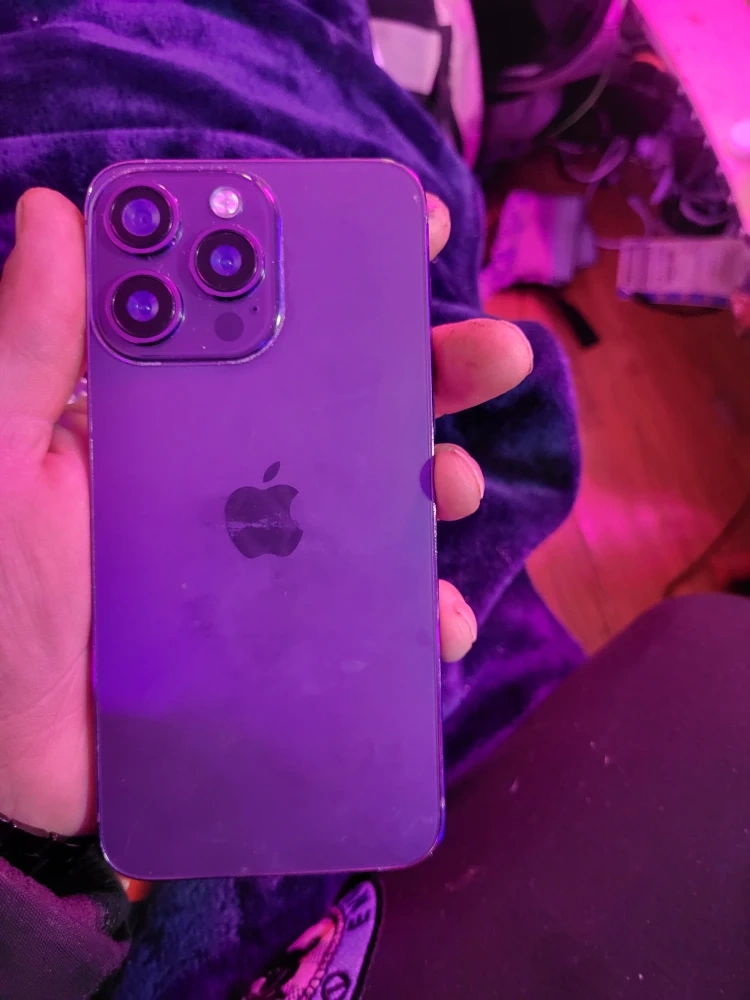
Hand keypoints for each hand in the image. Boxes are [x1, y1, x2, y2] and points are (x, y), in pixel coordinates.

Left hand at [0, 189, 531, 835]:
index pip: (265, 318)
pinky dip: (420, 611)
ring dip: (441, 481)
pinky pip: (375, 611)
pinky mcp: (291, 632)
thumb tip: (58, 212)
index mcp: (172, 412)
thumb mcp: (0, 464)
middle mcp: (235, 471)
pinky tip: (439, 619)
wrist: (11, 755)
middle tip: (495, 352)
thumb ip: (28, 349)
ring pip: (381, 499)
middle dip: (431, 366)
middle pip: (351, 401)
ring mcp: (270, 555)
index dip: (338, 268)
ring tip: (455, 486)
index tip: (407, 231)